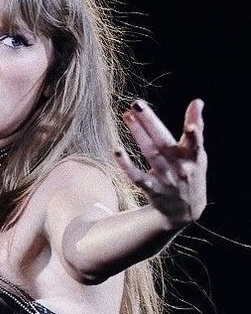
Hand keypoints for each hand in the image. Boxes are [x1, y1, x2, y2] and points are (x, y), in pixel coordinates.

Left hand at [115, 98, 207, 228]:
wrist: (184, 212)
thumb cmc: (191, 174)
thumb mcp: (198, 154)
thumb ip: (196, 127)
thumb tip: (197, 101)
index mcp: (193, 157)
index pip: (195, 143)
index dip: (195, 134)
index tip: (191, 126)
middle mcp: (180, 167)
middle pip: (164, 142)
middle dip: (150, 123)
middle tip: (137, 104)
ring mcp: (165, 178)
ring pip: (149, 153)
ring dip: (138, 134)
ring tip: (127, 115)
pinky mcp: (151, 188)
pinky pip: (136, 176)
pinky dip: (126, 164)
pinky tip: (117, 149)